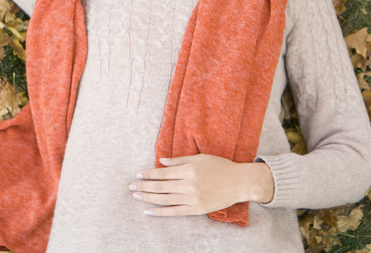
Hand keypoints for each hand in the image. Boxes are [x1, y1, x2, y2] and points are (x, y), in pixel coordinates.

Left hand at [127, 154, 274, 215]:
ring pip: (165, 199)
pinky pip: (175, 212)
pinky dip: (160, 212)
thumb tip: (161, 161)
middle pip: (161, 186)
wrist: (240, 182)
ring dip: (148, 198)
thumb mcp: (200, 158)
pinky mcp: (197, 209)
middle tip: (130, 187)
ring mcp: (193, 198)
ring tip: (136, 196)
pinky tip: (149, 212)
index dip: (149, 174)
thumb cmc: (221, 167)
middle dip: (144, 186)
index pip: (163, 173)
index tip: (138, 175)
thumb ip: (180, 160)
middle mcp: (189, 184)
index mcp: (189, 169)